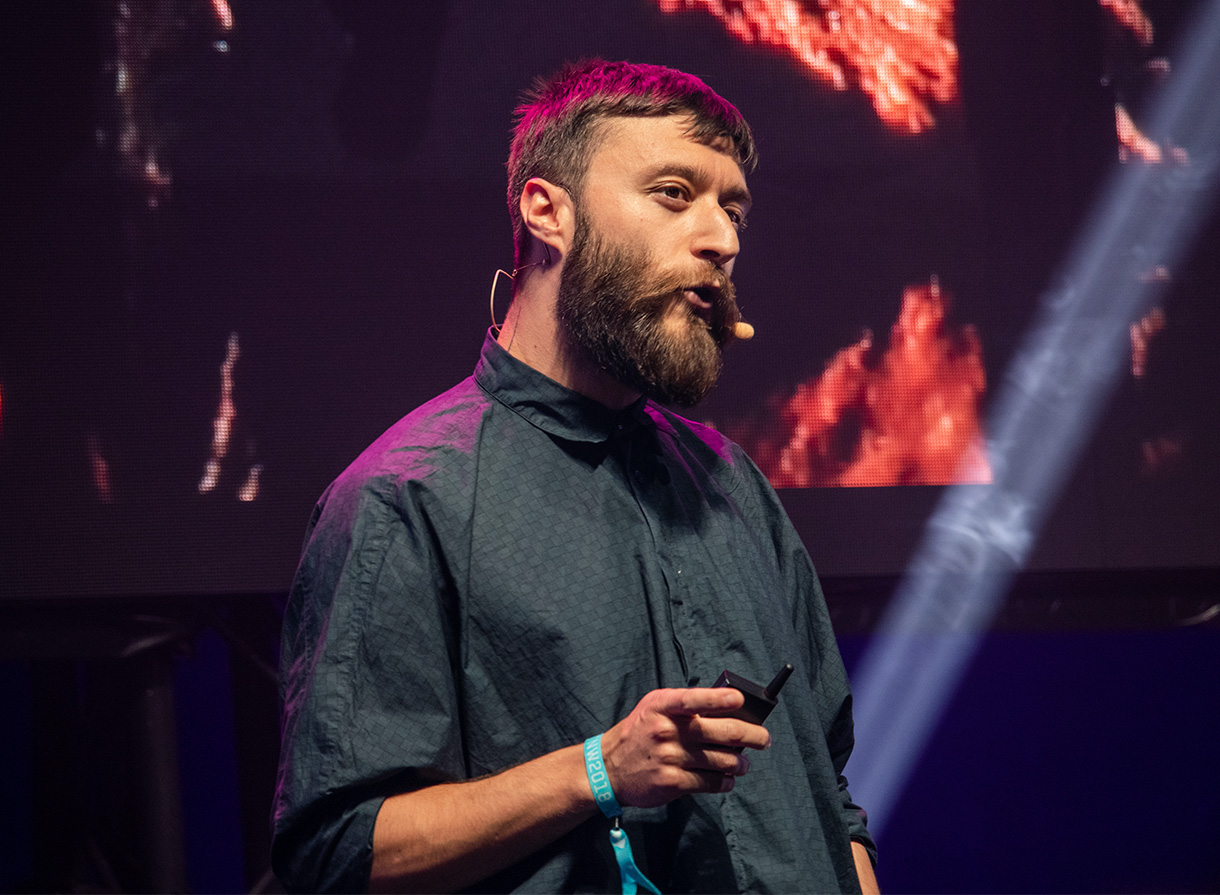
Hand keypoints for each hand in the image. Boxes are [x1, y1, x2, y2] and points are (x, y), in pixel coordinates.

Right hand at [598, 688, 771, 808]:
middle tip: (764, 739)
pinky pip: (710, 783)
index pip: (695, 699)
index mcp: (664, 706)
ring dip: (740, 764)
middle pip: (723, 733)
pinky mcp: (672, 782)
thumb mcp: (655, 707)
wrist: (609, 768)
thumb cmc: (639, 732)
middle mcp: (667, 730)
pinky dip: (725, 782)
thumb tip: (727, 709)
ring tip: (744, 764)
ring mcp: (670, 758)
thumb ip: (685, 705)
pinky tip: (727, 780)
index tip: (740, 701)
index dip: (720, 699)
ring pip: (722, 760)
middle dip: (752, 736)